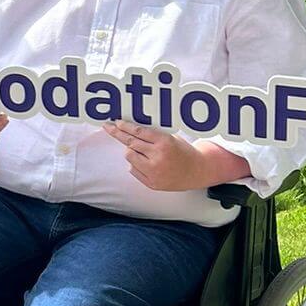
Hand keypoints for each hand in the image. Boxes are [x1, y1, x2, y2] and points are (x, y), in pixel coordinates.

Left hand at [105, 121, 249, 191]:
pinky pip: (133, 169)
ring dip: (131, 151)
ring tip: (142, 151)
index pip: (139, 132)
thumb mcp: (171, 138)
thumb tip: (130, 129)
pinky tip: (147, 164)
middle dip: (118, 134)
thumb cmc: (183, 152)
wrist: (197, 171)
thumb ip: (153, 136)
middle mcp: (158, 157)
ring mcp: (154, 172)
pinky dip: (136, 164)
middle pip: (130, 143)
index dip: (125, 126)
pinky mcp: (152, 183)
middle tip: (108, 127)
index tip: (116, 122)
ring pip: (129, 156)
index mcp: (164, 143)